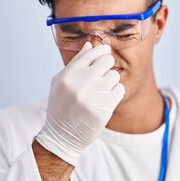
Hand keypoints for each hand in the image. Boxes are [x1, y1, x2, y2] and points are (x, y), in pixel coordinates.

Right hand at [35, 42, 124, 165]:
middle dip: (107, 65)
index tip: (106, 52)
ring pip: (114, 76)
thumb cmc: (61, 106)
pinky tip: (106, 98)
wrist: (61, 135)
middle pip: (106, 61)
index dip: (102, 50)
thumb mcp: (60, 82)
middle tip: (103, 73)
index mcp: (68, 75)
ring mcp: (92, 97)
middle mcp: (80, 83)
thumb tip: (90, 45)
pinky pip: (119, 90)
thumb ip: (76, 63)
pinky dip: (115, 93)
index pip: (91, 52)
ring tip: (102, 90)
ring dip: (111, 81)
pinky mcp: (103, 109)